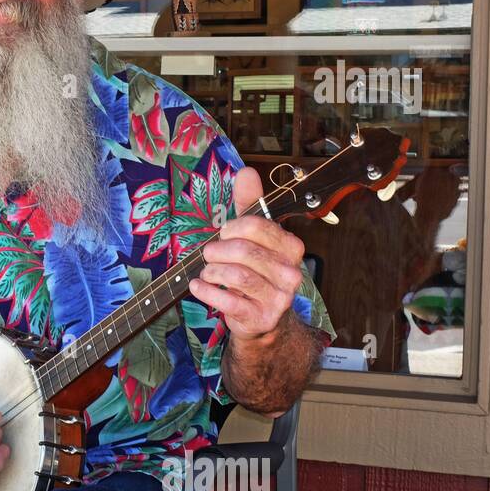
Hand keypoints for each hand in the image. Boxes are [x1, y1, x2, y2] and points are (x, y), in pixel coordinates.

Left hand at [188, 165, 306, 342]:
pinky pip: (229, 301)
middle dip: (217, 250)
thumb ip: (249, 205)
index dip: (231, 228)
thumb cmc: (256, 271)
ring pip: (237, 276)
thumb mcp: (253, 237)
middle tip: (208, 254)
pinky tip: (198, 286)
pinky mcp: (262, 318)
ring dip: (212, 271)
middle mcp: (291, 273)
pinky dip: (207, 291)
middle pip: (244, 251)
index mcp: (291, 247)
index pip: (256, 226)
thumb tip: (246, 171)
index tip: (222, 234)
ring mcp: (279, 298)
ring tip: (206, 271)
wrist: (264, 319)